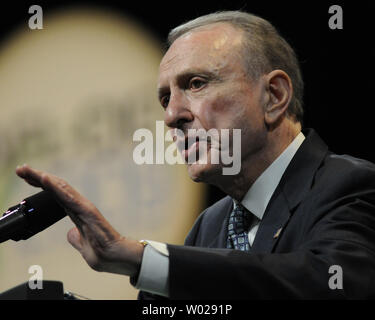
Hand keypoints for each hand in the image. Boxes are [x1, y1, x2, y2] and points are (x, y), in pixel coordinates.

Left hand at [15, 164, 143, 276]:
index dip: (42, 187)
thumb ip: (76, 239)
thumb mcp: (83, 248)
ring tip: (27, 170)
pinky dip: (56, 187)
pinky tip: (45, 179)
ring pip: (61, 189)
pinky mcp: (88, 212)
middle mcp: (80, 208)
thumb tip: (69, 232)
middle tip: (21, 168)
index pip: (56, 196)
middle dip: (37, 177)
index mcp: (77, 214)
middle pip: (57, 188)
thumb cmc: (105, 254)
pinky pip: (69, 198)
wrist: (119, 259)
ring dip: (43, 178)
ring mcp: (84, 208)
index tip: (26, 179)